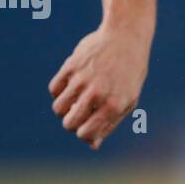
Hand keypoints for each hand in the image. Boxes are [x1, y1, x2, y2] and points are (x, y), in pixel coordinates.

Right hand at [48, 25, 150, 149]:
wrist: (126, 38)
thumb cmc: (130, 74)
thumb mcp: (127, 100)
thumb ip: (110, 124)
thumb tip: (92, 145)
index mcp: (113, 106)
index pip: (86, 134)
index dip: (84, 134)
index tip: (88, 127)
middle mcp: (97, 94)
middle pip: (68, 123)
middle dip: (72, 124)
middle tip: (81, 114)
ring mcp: (83, 79)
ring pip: (58, 108)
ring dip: (64, 109)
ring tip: (75, 101)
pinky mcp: (71, 66)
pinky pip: (54, 89)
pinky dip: (59, 92)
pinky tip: (70, 87)